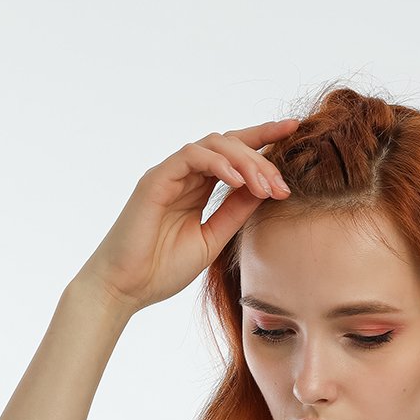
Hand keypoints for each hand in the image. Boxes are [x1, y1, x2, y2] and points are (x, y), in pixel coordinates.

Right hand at [72, 117, 300, 314]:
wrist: (126, 288)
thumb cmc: (162, 269)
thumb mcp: (213, 239)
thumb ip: (235, 212)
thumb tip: (265, 190)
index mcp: (198, 187)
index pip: (234, 153)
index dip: (264, 138)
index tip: (294, 130)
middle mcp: (185, 174)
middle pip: (230, 144)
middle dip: (262, 158)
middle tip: (282, 186)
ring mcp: (169, 174)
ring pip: (214, 144)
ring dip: (245, 161)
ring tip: (265, 186)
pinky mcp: (156, 179)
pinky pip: (191, 156)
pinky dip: (218, 163)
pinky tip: (238, 180)